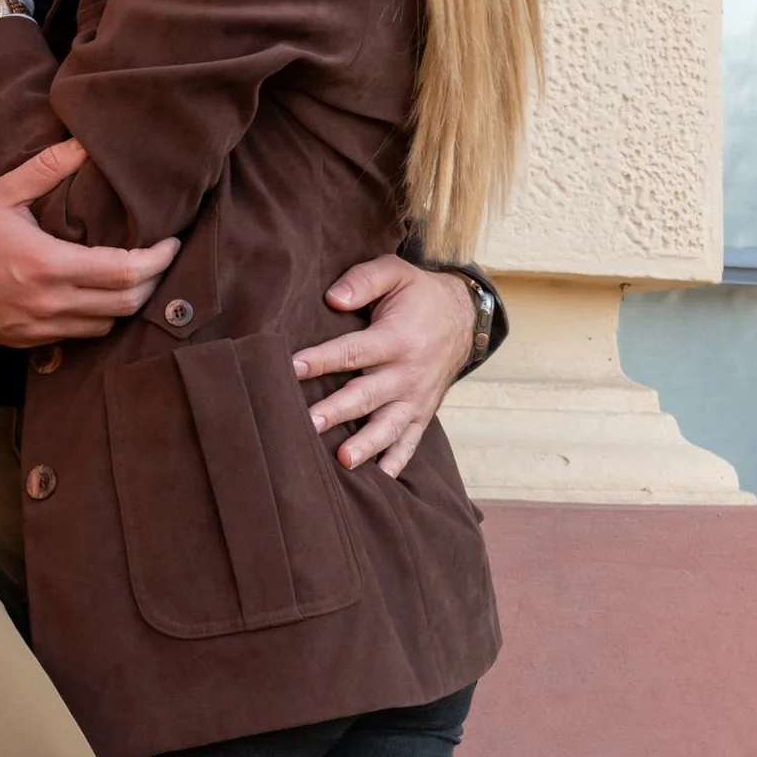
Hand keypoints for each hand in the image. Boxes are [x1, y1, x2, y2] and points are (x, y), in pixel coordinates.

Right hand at [0, 140, 179, 344]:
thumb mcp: (2, 192)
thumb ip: (48, 168)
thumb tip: (85, 143)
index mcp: (49, 265)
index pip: (126, 272)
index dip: (158, 259)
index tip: (171, 242)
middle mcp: (49, 303)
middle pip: (126, 305)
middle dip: (152, 283)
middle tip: (159, 258)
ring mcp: (38, 328)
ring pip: (106, 327)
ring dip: (126, 303)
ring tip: (133, 277)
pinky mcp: (26, 342)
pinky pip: (78, 338)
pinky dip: (96, 318)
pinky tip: (96, 296)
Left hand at [293, 259, 476, 478]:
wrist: (463, 317)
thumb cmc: (419, 295)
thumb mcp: (396, 272)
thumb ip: (364, 280)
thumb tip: (333, 298)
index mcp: (397, 339)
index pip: (353, 351)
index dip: (322, 359)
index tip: (292, 367)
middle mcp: (407, 373)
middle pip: (367, 395)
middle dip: (337, 411)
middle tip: (308, 423)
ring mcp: (416, 398)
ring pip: (388, 427)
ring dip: (366, 446)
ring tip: (343, 462)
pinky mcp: (422, 414)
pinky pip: (410, 443)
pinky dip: (396, 464)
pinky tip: (379, 483)